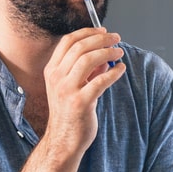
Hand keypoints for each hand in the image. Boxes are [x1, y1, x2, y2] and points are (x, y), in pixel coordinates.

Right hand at [41, 27, 127, 154]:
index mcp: (52, 70)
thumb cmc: (70, 113)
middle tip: (116, 39)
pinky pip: (100, 81)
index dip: (87, 32)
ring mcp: (66, 90)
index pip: (68, 41)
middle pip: (79, 47)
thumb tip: (106, 58)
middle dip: (101, 39)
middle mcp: (56, 77)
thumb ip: (87, 71)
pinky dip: (113, 72)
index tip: (103, 31)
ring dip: (107, 52)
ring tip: (120, 53)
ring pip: (88, 59)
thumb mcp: (72, 87)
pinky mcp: (80, 103)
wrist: (64, 140)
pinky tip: (121, 70)